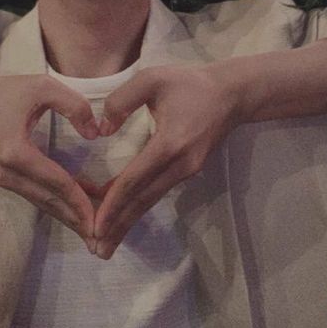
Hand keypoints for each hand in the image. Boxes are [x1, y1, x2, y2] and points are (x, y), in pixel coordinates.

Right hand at [0, 70, 100, 251]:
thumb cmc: (6, 92)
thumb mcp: (43, 86)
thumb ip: (73, 105)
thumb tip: (94, 134)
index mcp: (14, 150)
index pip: (54, 180)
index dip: (78, 198)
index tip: (100, 213)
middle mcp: (4, 171)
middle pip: (46, 200)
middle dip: (74, 218)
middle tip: (100, 235)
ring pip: (39, 201)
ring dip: (66, 213)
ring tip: (91, 226)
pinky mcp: (0, 179)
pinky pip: (32, 194)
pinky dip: (54, 202)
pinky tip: (74, 206)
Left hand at [92, 63, 243, 259]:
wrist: (232, 93)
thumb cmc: (190, 83)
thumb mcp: (152, 79)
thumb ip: (122, 100)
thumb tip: (102, 129)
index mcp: (169, 143)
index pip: (135, 180)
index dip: (112, 203)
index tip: (94, 223)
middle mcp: (179, 164)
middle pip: (142, 200)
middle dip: (118, 225)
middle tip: (96, 249)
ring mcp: (186, 170)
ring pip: (150, 199)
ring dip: (127, 221)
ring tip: (106, 243)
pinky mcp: (188, 169)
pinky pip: (157, 191)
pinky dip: (137, 205)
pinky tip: (123, 214)